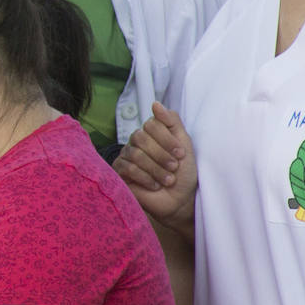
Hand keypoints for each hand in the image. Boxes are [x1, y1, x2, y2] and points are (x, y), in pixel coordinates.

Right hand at [113, 102, 198, 231]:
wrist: (180, 201)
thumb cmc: (184, 174)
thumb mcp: (184, 144)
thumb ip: (172, 122)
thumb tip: (155, 104)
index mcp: (151, 133)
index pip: (150, 125)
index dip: (166, 140)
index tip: (180, 154)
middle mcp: (136, 142)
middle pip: (141, 138)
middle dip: (161, 155)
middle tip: (174, 168)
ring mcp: (126, 157)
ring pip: (136, 154)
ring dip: (156, 169)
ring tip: (168, 180)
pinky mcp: (120, 173)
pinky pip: (128, 168)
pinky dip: (145, 178)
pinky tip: (155, 185)